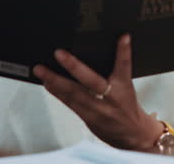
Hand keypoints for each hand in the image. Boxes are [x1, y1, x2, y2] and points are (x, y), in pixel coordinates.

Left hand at [33, 34, 161, 149]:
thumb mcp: (127, 87)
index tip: (123, 38)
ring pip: (74, 93)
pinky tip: (46, 83)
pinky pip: (69, 103)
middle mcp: (110, 98)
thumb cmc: (127, 106)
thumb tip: (102, 51)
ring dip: (55, 80)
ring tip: (41, 70)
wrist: (132, 134)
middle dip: (74, 66)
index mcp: (124, 87)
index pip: (124, 66)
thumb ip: (117, 71)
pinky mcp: (87, 117)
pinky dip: (56, 92)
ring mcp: (97, 109)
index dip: (123, 52)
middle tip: (59, 53)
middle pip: (92, 81)